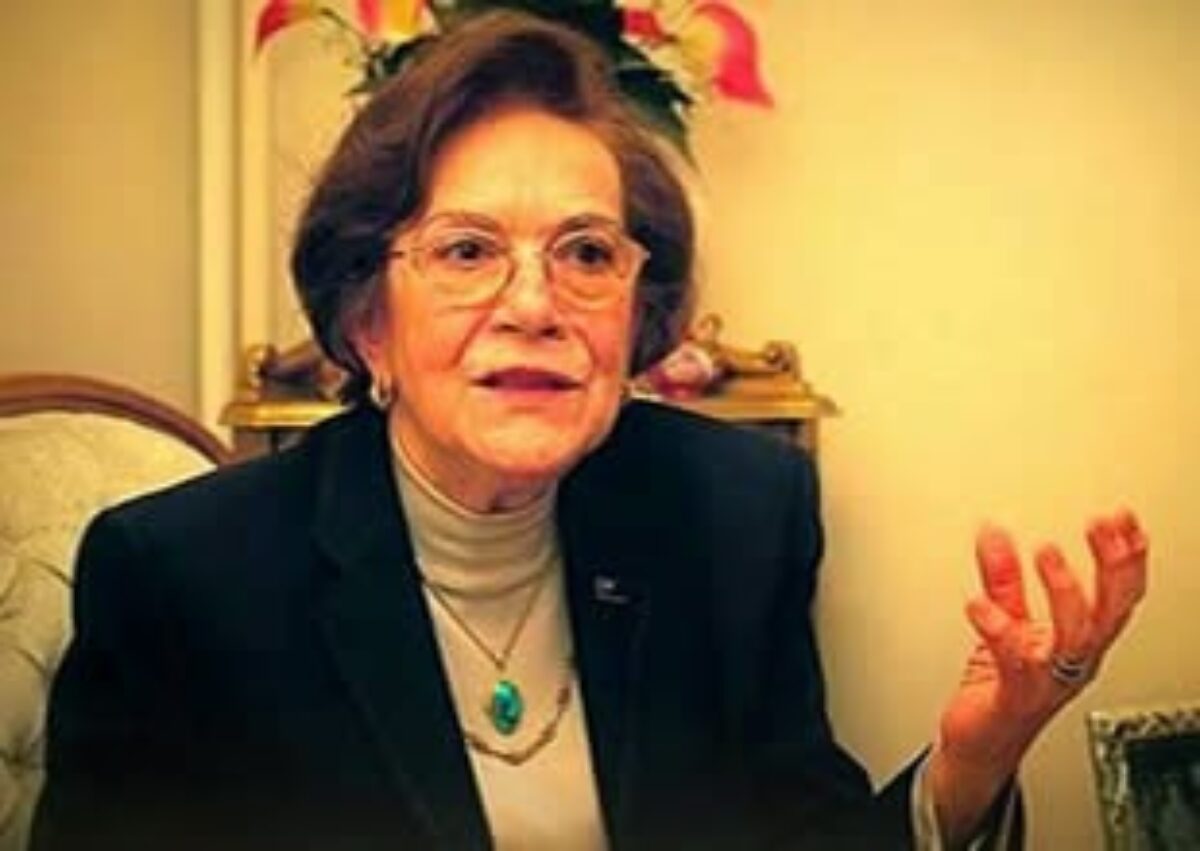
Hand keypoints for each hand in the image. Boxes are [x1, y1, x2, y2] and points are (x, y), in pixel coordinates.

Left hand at [928, 509, 1148, 844]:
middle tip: (1101, 526)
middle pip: (1110, 613)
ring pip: (1075, 639)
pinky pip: (1014, 663)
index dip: (1127, 558)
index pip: (1118, 596)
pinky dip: (998, 630)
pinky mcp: (1015, 696)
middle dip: (1114, 567)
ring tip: (1047, 552)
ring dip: (1066, 593)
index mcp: (1078, 642)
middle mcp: (1072, 662)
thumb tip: (994, 533)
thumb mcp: (1004, 619)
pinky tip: (978, 604)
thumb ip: (1002, 578)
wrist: (979, 744)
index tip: (1122, 517)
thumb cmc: (1000, 687)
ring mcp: (1047, 681)